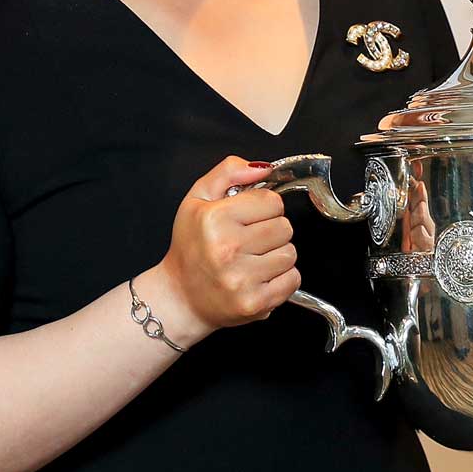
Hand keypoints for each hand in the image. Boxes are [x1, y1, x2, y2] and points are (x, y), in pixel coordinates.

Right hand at [154, 156, 299, 336]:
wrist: (180, 297)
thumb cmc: (190, 248)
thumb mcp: (197, 199)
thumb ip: (228, 172)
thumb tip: (264, 168)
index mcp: (214, 218)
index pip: (272, 201)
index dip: (264, 207)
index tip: (249, 218)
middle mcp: (227, 248)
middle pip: (285, 227)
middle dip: (271, 231)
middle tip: (249, 241)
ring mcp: (241, 279)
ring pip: (290, 254)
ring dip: (276, 255)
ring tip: (252, 260)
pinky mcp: (254, 303)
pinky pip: (293, 280)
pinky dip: (281, 279)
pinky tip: (259, 277)